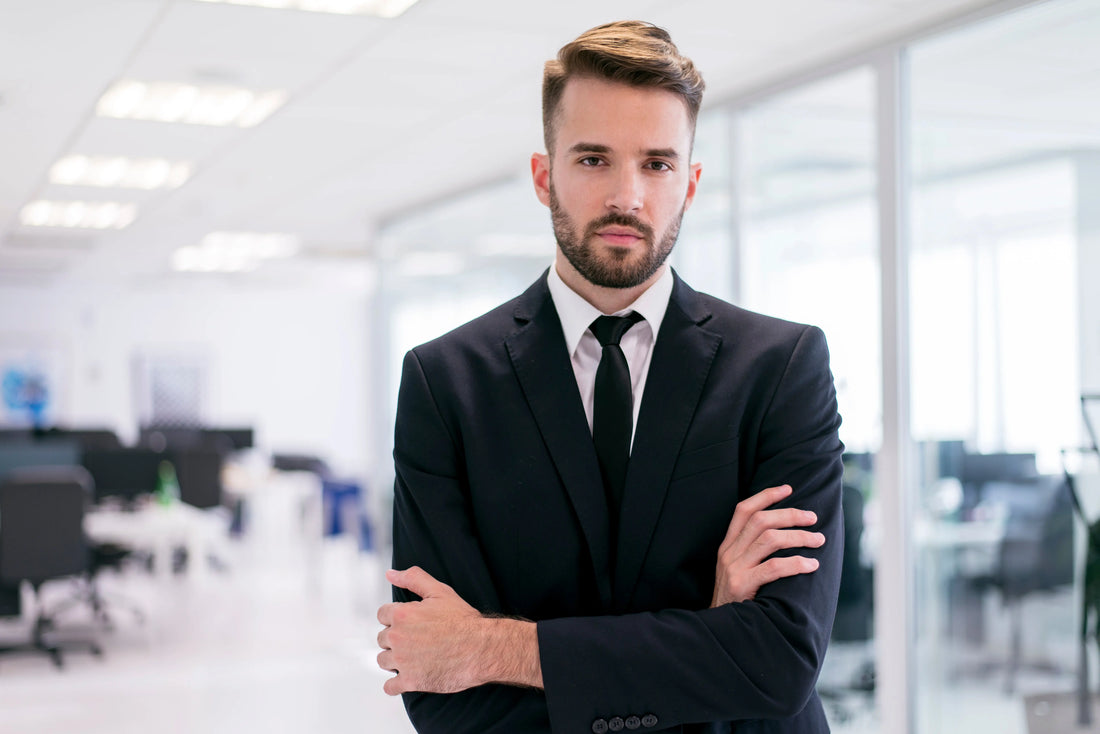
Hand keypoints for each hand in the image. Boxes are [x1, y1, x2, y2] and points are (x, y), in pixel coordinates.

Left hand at [377, 566, 487, 695]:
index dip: (395, 618)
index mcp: (402, 614)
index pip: (382, 615)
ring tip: (412, 658)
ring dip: (394, 660)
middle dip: (396, 639)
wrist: (481, 648)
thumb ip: (413, 578)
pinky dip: (395, 684)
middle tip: (414, 640)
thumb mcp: (440, 591)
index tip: (408, 623)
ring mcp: (403, 661)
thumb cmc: (463, 620)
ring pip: (383, 661)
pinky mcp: (411, 681)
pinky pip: (390, 686)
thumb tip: (391, 574)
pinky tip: (406, 678)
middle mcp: (398, 637)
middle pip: (382, 638)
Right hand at [711, 484, 824, 606]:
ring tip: (818, 540)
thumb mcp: (736, 570)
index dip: (766, 496)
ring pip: (770, 539)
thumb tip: (784, 534)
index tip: (788, 488)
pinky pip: (773, 568)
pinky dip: (796, 563)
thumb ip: (751, 552)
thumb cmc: (736, 600)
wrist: (719, 629)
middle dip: (790, 515)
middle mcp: (729, 553)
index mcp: (727, 546)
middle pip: (761, 520)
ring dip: (799, 537)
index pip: (743, 510)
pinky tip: (812, 565)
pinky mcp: (742, 586)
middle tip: (813, 518)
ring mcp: (734, 568)